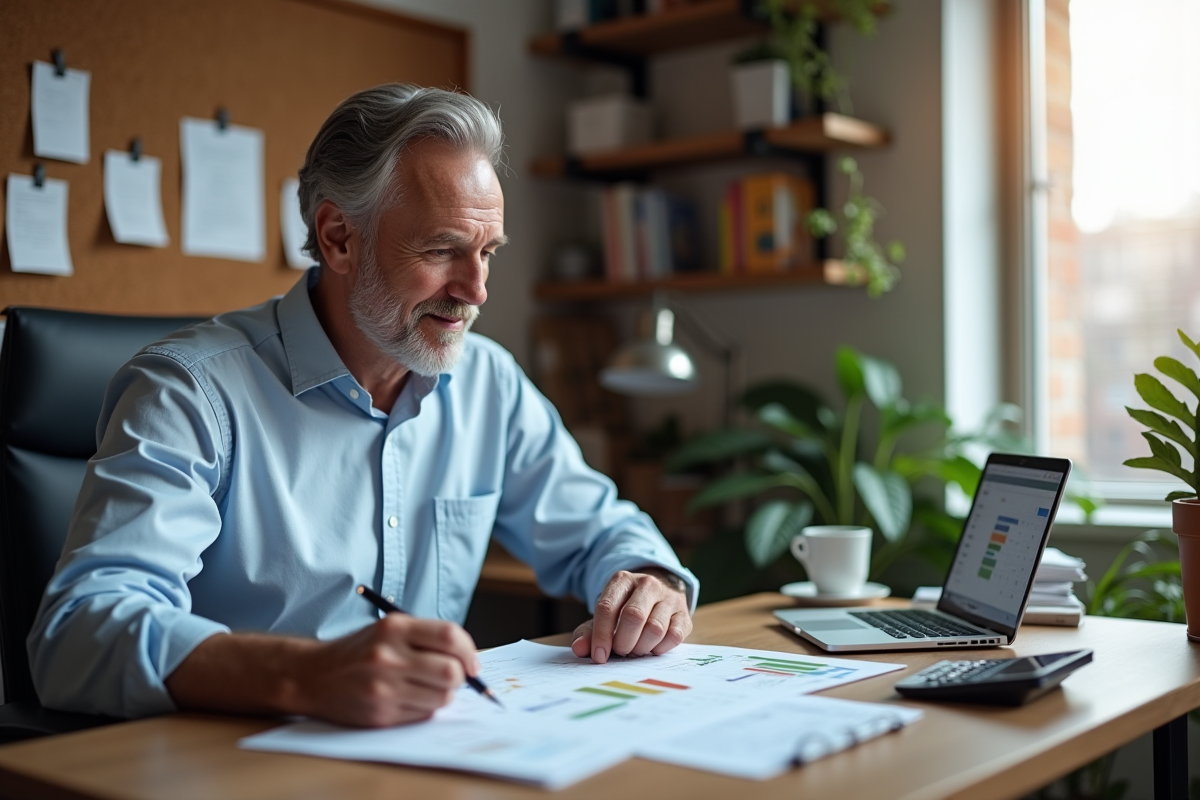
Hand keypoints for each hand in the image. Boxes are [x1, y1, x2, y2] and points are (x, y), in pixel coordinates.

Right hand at [293, 614, 479, 726]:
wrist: (313, 676)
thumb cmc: (359, 651)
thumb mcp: (389, 630)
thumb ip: (427, 638)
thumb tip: (469, 660)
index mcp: (394, 628)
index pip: (449, 636)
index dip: (468, 651)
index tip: (472, 663)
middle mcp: (388, 656)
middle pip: (451, 672)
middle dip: (460, 677)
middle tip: (453, 677)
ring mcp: (384, 688)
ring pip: (442, 698)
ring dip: (442, 695)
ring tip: (425, 687)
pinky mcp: (381, 715)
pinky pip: (423, 715)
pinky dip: (425, 708)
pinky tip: (408, 698)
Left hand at [571, 568, 691, 663]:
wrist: (658, 594)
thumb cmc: (625, 608)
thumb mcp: (605, 615)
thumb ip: (589, 632)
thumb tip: (579, 648)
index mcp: (622, 581)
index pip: (607, 608)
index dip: (601, 635)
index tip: (599, 656)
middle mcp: (647, 584)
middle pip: (633, 617)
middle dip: (623, 642)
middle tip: (621, 651)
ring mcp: (668, 597)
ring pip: (655, 628)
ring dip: (642, 647)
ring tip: (636, 649)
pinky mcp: (684, 613)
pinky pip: (674, 636)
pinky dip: (660, 648)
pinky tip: (652, 647)